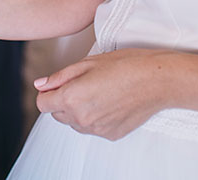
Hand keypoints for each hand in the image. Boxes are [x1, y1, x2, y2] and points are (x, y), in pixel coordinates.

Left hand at [34, 48, 174, 140]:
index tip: (59, 84)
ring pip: (74, 123)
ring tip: (99, 91)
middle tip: (83, 84)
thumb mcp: (88, 62)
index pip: (42, 103)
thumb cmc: (125, 65)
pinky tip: (110, 101)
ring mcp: (96, 129)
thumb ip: (60, 76)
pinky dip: (95, 117)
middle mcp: (81, 118)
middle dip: (63, 101)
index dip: (48, 92)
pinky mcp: (110, 135)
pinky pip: (93, 128)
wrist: (157, 80)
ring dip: (78, 110)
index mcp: (72, 97)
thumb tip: (40, 84)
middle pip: (57, 115)